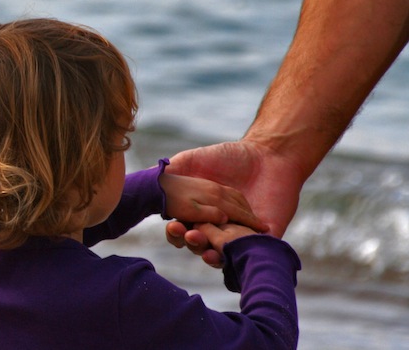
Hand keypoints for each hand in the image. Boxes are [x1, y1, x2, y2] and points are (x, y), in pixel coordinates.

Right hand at [163, 139, 304, 266]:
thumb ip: (170, 172)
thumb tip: (141, 182)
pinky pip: (253, 251)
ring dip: (214, 256)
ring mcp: (241, 233)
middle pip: (202, 243)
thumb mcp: (191, 160)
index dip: (176, 233)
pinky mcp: (264, 236)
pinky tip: (234, 251)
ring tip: (208, 253)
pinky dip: (244, 254)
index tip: (173, 226)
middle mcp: (218, 226)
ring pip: (225, 252)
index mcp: (199, 213)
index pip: (184, 230)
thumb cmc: (228, 155)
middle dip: (193, 243)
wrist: (267, 152)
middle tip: (190, 235)